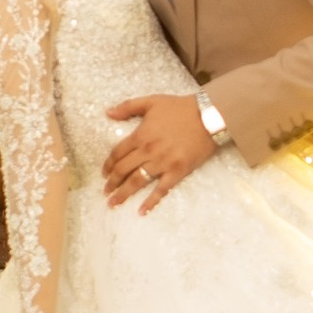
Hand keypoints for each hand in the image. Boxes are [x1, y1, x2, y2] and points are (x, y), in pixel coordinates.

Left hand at [103, 91, 221, 211]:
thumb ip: (128, 107)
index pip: (118, 153)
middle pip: (123, 170)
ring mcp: (162, 163)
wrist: (208, 116)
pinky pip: (161, 190)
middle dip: (112, 183)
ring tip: (113, 204)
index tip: (104, 173)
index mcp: (140, 135)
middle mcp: (148, 151)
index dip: (108, 165)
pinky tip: (141, 211)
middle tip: (105, 192)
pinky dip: (151, 202)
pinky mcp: (177, 172)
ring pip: (137, 182)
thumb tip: (107, 112)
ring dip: (123, 194)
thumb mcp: (152, 101)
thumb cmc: (180, 108)